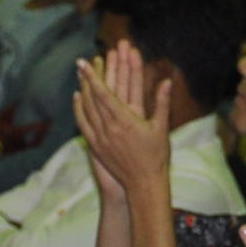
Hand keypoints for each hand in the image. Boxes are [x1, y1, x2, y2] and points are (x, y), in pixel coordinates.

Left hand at [73, 42, 171, 197]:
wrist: (144, 184)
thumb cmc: (156, 156)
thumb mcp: (161, 128)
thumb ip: (162, 102)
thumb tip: (168, 81)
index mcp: (124, 121)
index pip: (103, 93)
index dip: (93, 76)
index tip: (84, 62)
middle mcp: (108, 129)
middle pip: (92, 98)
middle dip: (87, 78)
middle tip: (81, 63)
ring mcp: (100, 139)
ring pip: (86, 109)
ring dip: (82, 91)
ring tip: (79, 76)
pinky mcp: (96, 147)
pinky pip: (83, 124)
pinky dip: (78, 110)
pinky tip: (77, 98)